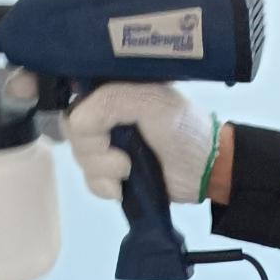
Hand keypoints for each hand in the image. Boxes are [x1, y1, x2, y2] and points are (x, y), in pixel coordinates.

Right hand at [62, 82, 219, 204]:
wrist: (206, 170)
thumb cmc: (184, 129)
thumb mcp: (152, 102)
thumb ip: (111, 101)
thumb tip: (78, 123)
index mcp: (114, 92)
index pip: (76, 100)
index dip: (84, 118)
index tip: (103, 129)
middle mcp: (106, 117)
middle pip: (73, 132)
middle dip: (95, 149)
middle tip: (122, 154)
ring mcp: (107, 146)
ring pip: (80, 159)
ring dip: (104, 169)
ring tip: (130, 169)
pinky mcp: (112, 175)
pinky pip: (90, 182)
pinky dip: (104, 187)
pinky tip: (122, 187)